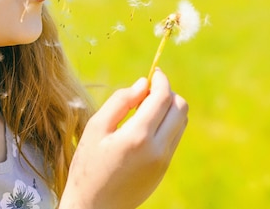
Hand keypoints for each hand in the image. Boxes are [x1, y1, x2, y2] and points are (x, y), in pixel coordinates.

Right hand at [59, 68, 187, 208]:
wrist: (94, 207)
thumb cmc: (88, 165)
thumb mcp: (95, 128)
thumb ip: (120, 101)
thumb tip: (143, 83)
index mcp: (137, 136)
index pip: (163, 98)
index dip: (161, 80)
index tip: (154, 73)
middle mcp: (157, 149)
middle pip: (180, 108)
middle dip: (168, 93)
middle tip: (147, 92)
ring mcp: (164, 161)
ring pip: (181, 122)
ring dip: (168, 108)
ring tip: (143, 110)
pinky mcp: (164, 169)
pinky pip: (173, 137)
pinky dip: (165, 124)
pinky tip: (143, 127)